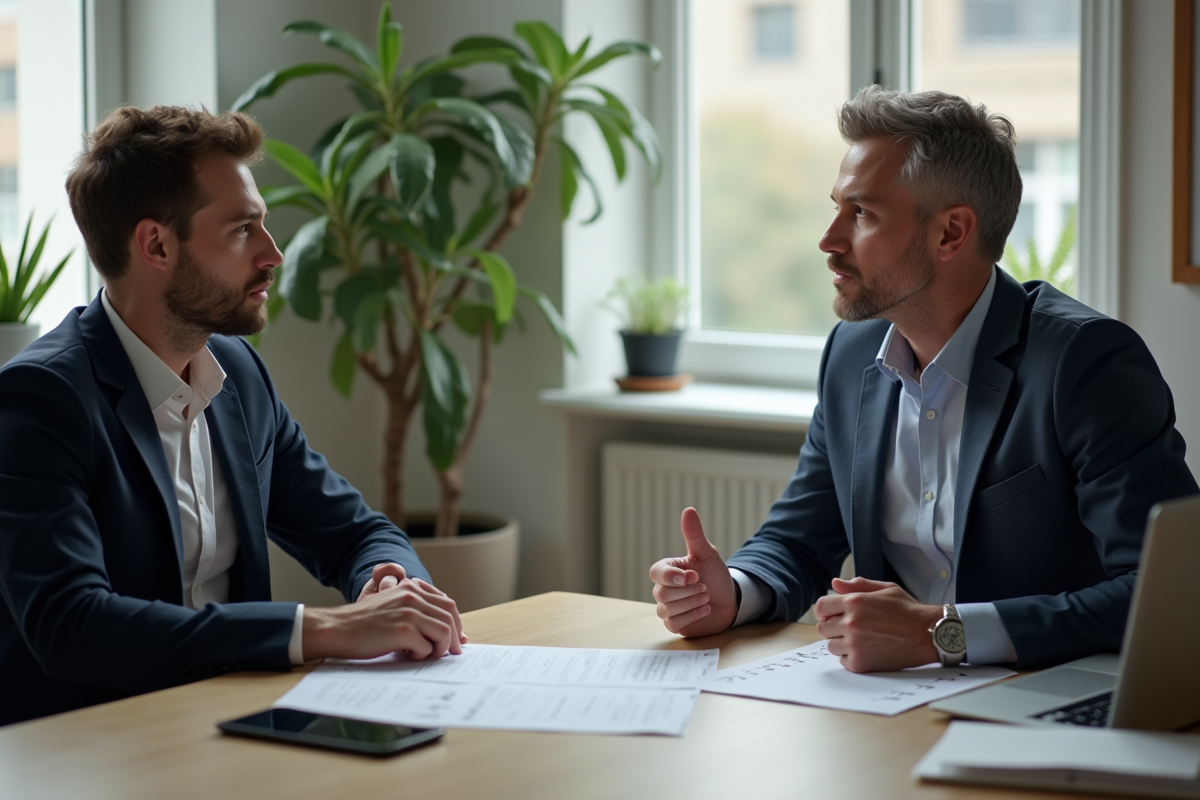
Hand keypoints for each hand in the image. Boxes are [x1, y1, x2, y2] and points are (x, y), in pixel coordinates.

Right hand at [356, 564, 466, 644]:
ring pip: (444, 631)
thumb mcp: (393, 607)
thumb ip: (417, 611)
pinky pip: (428, 647)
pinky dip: (421, 655)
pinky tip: (407, 654)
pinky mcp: (403, 630)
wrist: (337, 629)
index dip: (456, 622)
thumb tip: (450, 631)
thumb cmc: (364, 624)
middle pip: (450, 616)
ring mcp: (409, 612)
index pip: (447, 604)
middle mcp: (412, 596)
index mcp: (411, 588)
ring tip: (425, 654)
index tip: (457, 638)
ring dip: (439, 648)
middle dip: (454, 637)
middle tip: (453, 653)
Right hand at [648, 508, 737, 636]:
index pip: (656, 572)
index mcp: (667, 570)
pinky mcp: (674, 625)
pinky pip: (674, 624)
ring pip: (668, 610)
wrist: (729, 600)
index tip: (692, 576)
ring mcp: (667, 609)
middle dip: (689, 592)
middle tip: (705, 587)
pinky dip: (693, 616)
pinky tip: (705, 610)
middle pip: (662, 594)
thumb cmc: (715, 575)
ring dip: (693, 603)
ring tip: (707, 597)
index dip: (672, 576)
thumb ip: (695, 535)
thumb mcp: (707, 554)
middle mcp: (662, 589)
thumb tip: (688, 510)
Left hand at [813, 576, 941, 671]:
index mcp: (854, 602)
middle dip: (834, 626)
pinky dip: (851, 657)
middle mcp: (851, 623)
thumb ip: (858, 585)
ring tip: (862, 639)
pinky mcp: (861, 663)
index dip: (826, 611)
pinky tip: (867, 650)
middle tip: (852, 628)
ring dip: (842, 643)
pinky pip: (843, 661)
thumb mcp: (886, 589)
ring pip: (831, 646)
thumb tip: (835, 584)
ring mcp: (855, 644)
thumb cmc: (909, 610)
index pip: (821, 607)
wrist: (928, 634)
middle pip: (823, 627)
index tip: (834, 614)